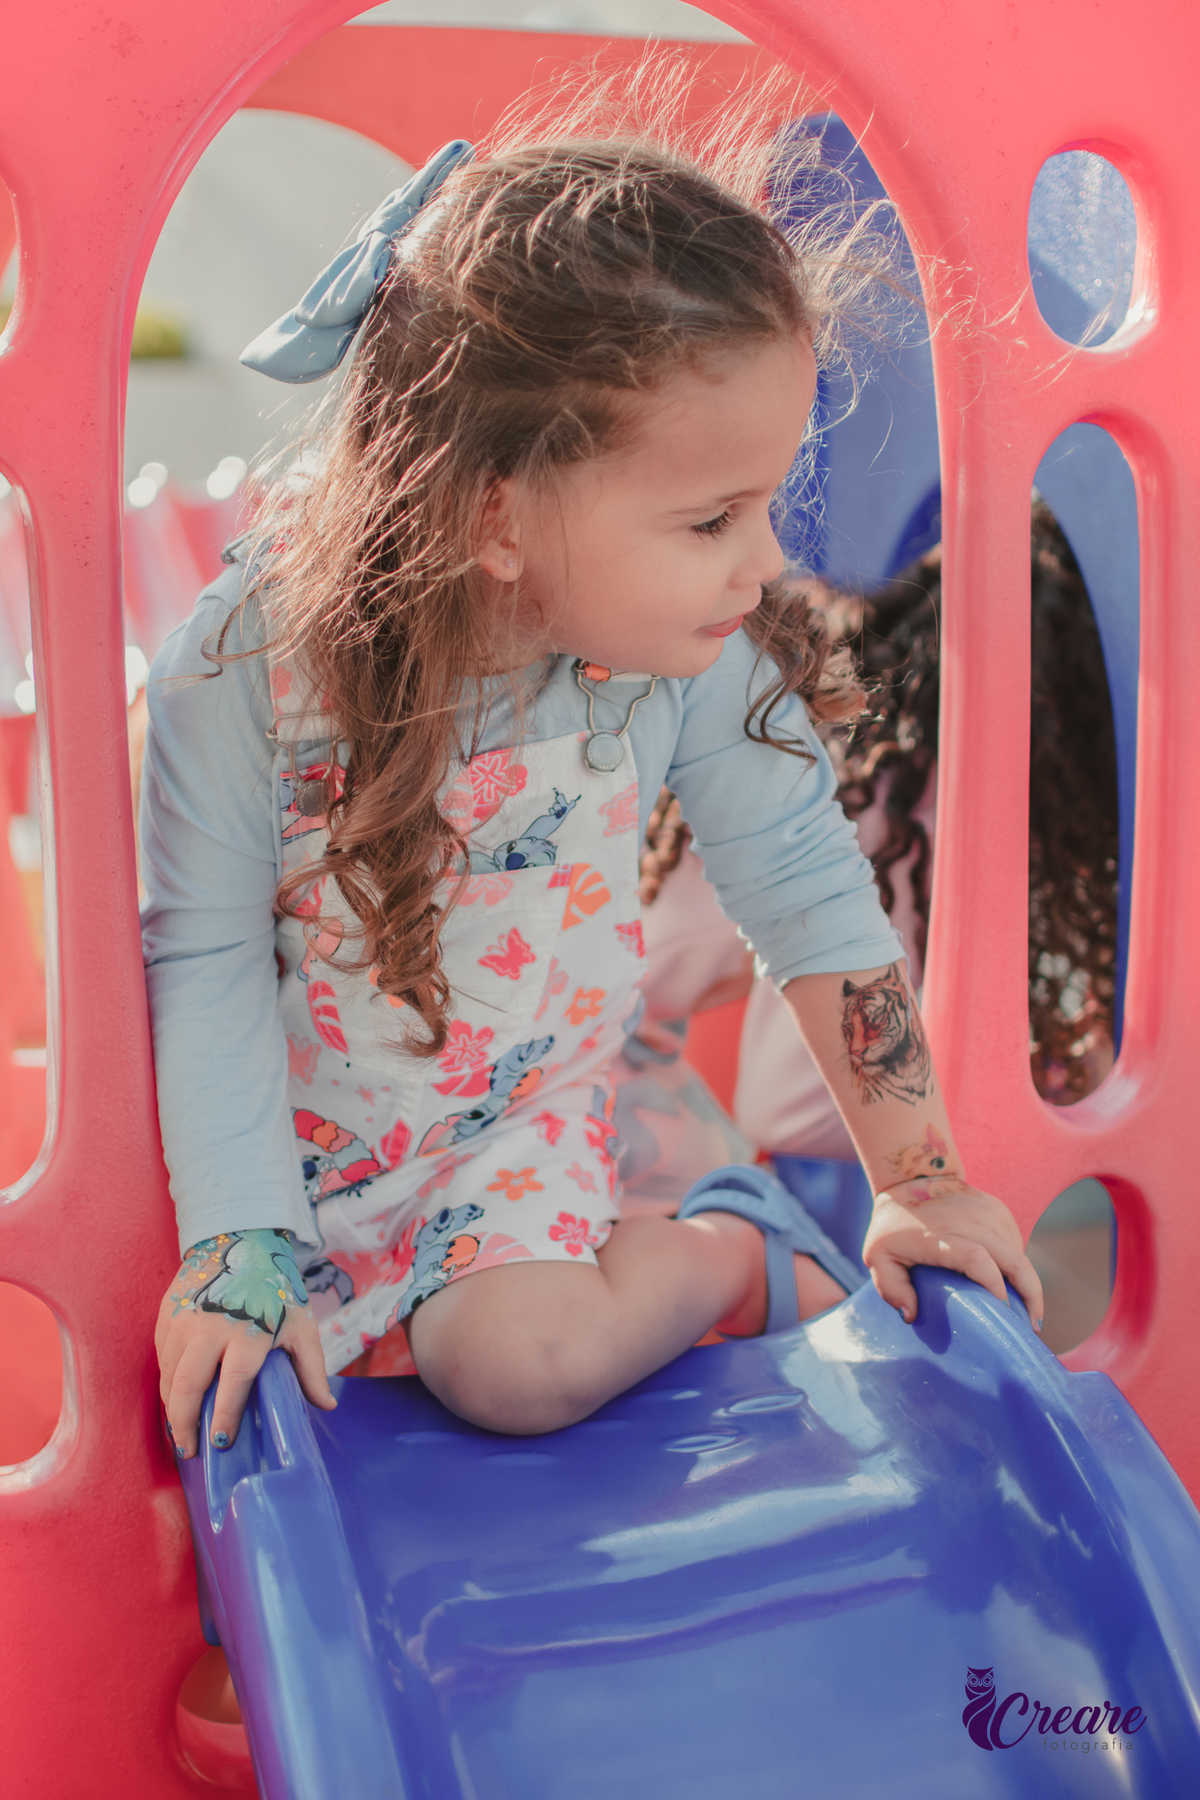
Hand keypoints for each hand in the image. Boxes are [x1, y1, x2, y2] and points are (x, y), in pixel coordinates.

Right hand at [156, 1229, 335, 1458]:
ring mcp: (183, 1320)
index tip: (222, 1442)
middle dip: (185, 1425)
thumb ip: (310, 1367)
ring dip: (173, 1409)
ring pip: (169, 1377)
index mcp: (247, 1330)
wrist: (239, 1241)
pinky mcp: (167, 1316)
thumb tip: (325, 1406)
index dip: (225, 1416)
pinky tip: (176, 1401)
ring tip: (181, 1433)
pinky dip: (167, 1385)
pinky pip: (162, 1360)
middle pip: (188, 1386)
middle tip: (190, 1451)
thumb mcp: (299, 1324)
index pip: (233, 1382)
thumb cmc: (274, 1290)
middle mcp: (210, 1326)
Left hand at [862, 1180, 1043, 1328]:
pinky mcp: (999, 1212)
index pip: (975, 1258)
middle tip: (1032, 1326)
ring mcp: (989, 1215)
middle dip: (1030, 1295)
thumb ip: (890, 1287)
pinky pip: (1016, 1246)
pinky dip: (1017, 1268)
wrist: (913, 1176)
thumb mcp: (878, 1255)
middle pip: (1014, 1260)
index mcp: (939, 1237)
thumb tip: (910, 1315)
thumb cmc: (894, 1224)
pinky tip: (1011, 1285)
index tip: (1003, 1310)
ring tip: (1023, 1311)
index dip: (993, 1285)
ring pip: (1019, 1256)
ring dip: (1027, 1285)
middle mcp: (970, 1223)